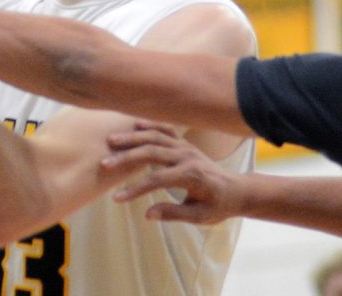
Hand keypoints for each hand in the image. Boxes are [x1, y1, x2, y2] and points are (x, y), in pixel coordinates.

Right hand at [102, 121, 245, 224]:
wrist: (236, 189)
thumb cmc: (217, 206)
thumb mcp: (199, 216)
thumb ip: (173, 214)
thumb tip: (148, 214)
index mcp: (191, 175)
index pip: (157, 180)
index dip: (135, 189)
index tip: (117, 198)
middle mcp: (187, 156)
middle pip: (151, 152)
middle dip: (126, 158)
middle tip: (105, 163)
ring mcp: (186, 146)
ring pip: (155, 137)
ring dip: (132, 138)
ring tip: (111, 140)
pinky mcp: (184, 142)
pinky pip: (165, 129)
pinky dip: (149, 125)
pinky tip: (133, 125)